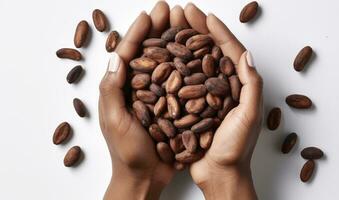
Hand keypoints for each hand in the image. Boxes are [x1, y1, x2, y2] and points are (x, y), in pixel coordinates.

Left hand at [98, 2, 182, 198]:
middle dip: (158, 29)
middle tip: (169, 9)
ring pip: (165, 63)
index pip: (128, 53)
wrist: (144, 177)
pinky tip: (195, 53)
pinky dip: (185, 65)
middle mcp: (138, 88)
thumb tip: (117, 56)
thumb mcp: (115, 121)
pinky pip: (178, 81)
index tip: (150, 13)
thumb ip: (112, 90)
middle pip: (148, 52)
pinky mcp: (170, 105)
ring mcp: (155, 96)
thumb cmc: (126, 152)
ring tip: (183, 23)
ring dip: (173, 41)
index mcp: (120, 88)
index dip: (138, 31)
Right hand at [182, 4, 262, 199]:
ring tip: (172, 27)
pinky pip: (184, 80)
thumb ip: (251, 86)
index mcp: (240, 85)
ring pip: (195, 62)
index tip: (204, 15)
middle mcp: (223, 86)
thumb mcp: (249, 116)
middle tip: (183, 13)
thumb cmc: (236, 148)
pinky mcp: (193, 104)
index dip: (217, 31)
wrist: (219, 174)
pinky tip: (164, 56)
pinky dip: (176, 65)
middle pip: (210, 51)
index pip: (230, 51)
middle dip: (198, 30)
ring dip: (185, 43)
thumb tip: (247, 55)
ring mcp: (207, 94)